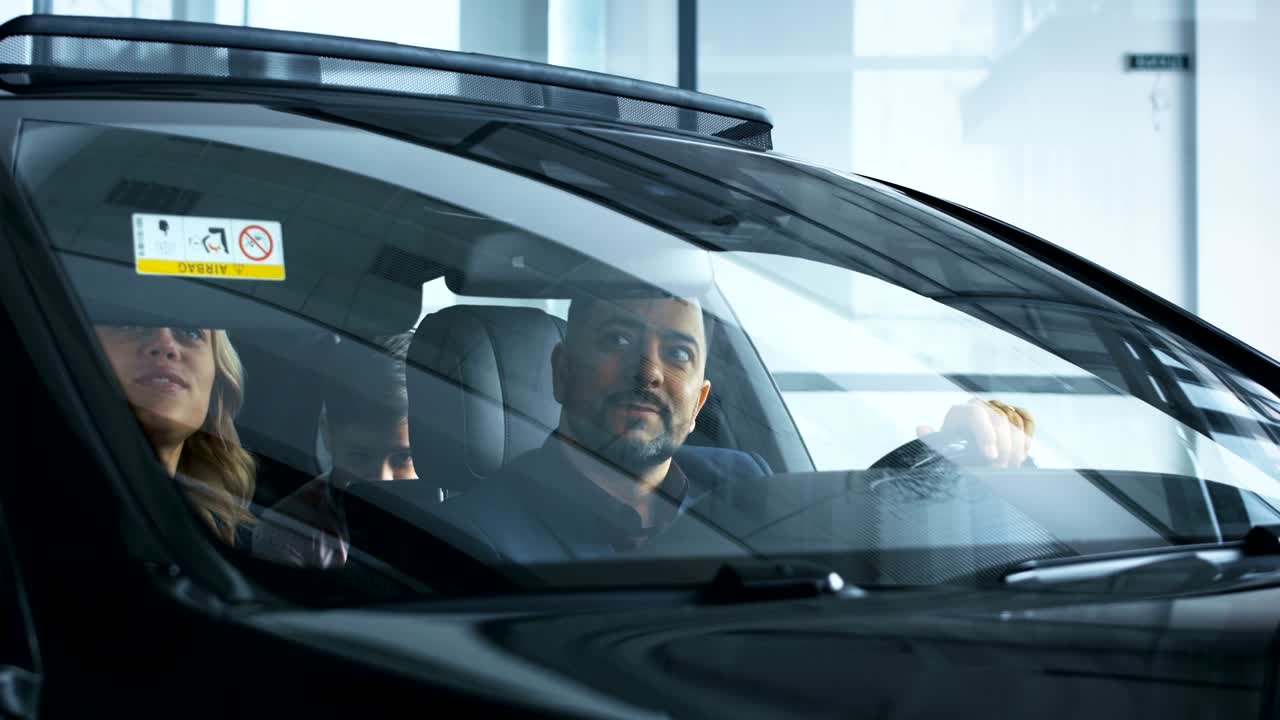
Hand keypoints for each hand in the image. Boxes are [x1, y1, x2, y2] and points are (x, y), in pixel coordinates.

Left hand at [916, 399, 1034, 467]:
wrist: (963, 445)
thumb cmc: (952, 448)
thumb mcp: (941, 446)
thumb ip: (933, 439)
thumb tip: (922, 429)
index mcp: (961, 411)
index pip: (977, 414)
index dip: (986, 434)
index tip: (991, 456)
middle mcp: (981, 405)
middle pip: (1000, 419)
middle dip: (1004, 447)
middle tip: (1001, 468)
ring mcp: (998, 407)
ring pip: (1015, 421)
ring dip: (1017, 445)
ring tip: (1011, 465)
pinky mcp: (1013, 413)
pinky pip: (1027, 419)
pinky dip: (1027, 436)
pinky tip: (1022, 454)